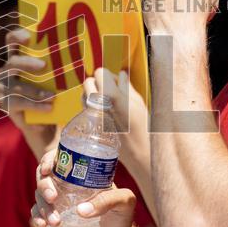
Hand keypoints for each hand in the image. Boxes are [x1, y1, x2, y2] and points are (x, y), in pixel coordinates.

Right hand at [0, 28, 57, 156]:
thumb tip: (89, 56)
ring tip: (53, 96)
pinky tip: (48, 107)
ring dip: (35, 91)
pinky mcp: (6, 104)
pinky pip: (18, 103)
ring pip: (16, 87)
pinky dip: (35, 105)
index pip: (11, 41)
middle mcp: (8, 70)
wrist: (43, 121)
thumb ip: (62, 65)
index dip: (17, 36)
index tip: (29, 36)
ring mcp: (4, 88)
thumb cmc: (52, 92)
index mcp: (18, 57)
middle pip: (12, 62)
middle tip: (43, 66)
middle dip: (27, 63)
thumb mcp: (57, 77)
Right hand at [31, 151, 136, 226]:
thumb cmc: (122, 220)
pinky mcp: (56, 219)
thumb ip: (109, 201)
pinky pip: (38, 214)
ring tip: (56, 222)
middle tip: (53, 198)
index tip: (47, 170)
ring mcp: (60, 203)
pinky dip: (37, 217)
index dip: (48, 160)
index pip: (61, 160)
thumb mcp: (124, 203)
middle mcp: (68, 186)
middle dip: (44, 186)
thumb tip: (80, 210)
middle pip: (45, 177)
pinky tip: (42, 225)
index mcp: (83, 176)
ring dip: (42, 206)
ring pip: (40, 197)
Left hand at [82, 69, 148, 185]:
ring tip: (105, 101)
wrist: (139, 154)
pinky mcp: (90, 126)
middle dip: (97, 83)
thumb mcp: (139, 104)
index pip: (100, 73)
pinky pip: (84, 109)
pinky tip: (102, 112)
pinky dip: (90, 106)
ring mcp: (93, 116)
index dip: (107, 74)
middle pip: (87, 82)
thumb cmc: (144, 129)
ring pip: (83, 95)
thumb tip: (121, 75)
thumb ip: (127, 87)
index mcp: (112, 96)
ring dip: (91, 94)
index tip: (114, 80)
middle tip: (108, 90)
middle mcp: (99, 105)